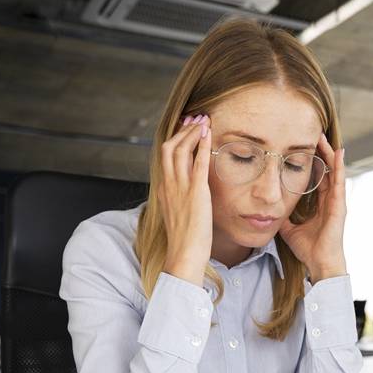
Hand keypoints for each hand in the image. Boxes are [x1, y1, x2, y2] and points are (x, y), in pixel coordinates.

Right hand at [159, 115, 212, 286]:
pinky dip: (201, 145)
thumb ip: (181, 200)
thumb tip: (188, 194)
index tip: (186, 128)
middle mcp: (168, 185)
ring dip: (191, 132)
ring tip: (202, 121)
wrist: (184, 254)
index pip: (165, 157)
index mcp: (164, 190)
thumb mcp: (179, 215)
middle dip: (182, 130)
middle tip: (194, 118)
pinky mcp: (195, 193)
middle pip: (169, 148)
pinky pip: (196, 163)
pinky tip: (208, 134)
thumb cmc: (186, 240)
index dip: (175, 139)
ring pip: (179, 150)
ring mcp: (180, 188)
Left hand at [279, 134, 346, 282]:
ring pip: (334, 171)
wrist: (320, 263)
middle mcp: (330, 200)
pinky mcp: (340, 205)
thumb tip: (271, 211)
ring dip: (330, 154)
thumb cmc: (309, 249)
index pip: (318, 177)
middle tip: (315, 135)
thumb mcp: (290, 229)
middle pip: (327, 170)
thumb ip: (284, 218)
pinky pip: (339, 181)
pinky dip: (339, 166)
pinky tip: (339, 152)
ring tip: (324, 137)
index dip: (313, 162)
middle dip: (322, 152)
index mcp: (321, 204)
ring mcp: (337, 202)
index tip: (305, 147)